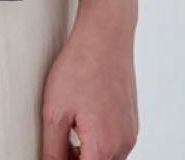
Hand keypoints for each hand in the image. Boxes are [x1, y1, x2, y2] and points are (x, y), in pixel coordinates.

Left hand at [40, 0, 139, 158]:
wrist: (105, 36)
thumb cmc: (81, 67)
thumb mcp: (54, 112)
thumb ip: (53, 150)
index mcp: (104, 148)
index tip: (55, 152)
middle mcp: (123, 145)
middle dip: (74, 159)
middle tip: (57, 141)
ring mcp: (130, 133)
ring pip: (106, 157)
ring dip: (86, 152)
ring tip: (67, 128)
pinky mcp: (131, 121)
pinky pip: (114, 143)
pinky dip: (97, 140)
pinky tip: (82, 118)